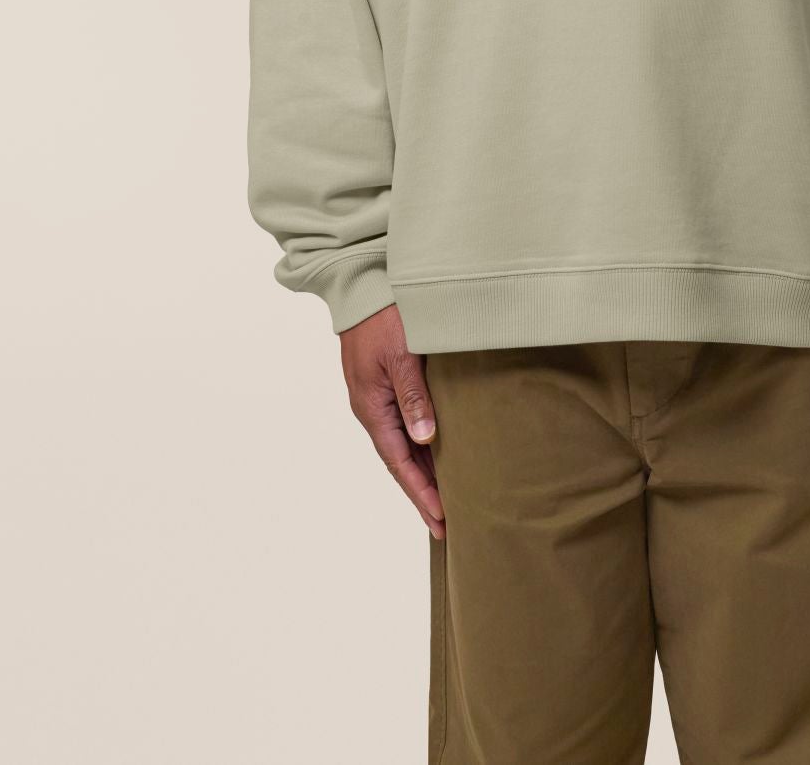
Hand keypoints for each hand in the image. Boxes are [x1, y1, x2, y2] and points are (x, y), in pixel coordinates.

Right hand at [339, 303, 445, 538]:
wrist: (362, 285)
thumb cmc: (383, 316)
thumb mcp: (401, 356)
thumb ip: (413, 397)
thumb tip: (425, 439)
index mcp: (371, 407)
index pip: (399, 463)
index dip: (421, 493)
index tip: (441, 520)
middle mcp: (371, 408)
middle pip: (399, 461)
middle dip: (422, 492)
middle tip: (447, 523)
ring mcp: (376, 396)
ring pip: (401, 444)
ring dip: (421, 471)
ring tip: (445, 498)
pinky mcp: (385, 383)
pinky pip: (402, 425)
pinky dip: (418, 446)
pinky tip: (435, 452)